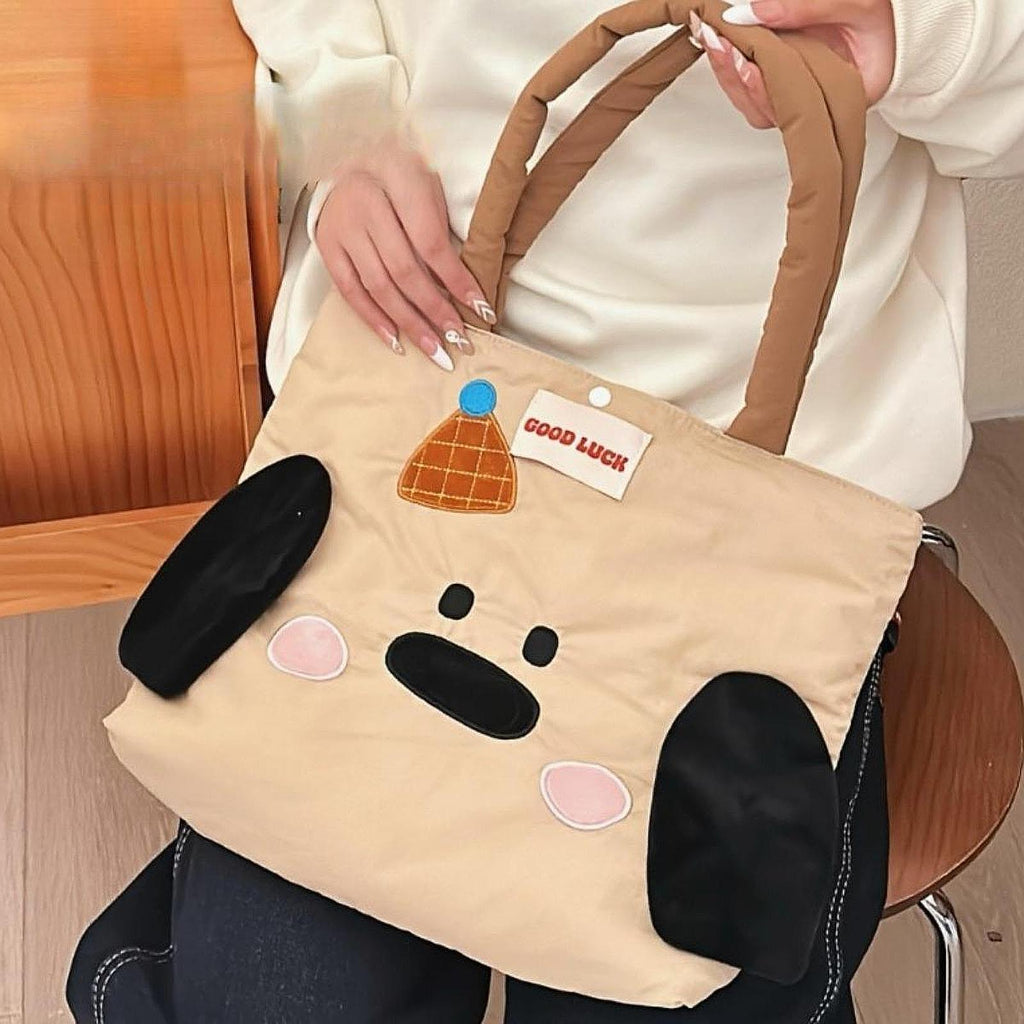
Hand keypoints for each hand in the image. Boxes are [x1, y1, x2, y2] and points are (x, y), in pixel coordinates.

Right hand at [315, 137, 495, 369]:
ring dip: (410, 323)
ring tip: (435, 350)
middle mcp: (366, 203)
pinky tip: (396, 341)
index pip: (431, 243)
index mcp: (398, 180)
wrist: (350, 161)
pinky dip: (374, 319)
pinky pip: (350, 291)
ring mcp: (342, 226)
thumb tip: (462, 291)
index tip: (480, 309)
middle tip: (459, 340)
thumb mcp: (429, 186)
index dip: (456, 280)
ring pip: (379, 286)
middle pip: (405, 270)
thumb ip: (442, 230)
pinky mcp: (327, 245)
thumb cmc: (400, 178)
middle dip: (435, 310)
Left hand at [689, 0, 895, 128]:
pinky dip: (733, 61)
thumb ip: (806, 8)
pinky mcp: (786, 82)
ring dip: (727, 68)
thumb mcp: (856, 3)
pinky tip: (719, 38)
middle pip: (764, 107)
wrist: (899, 18)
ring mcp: (799, 95)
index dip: (763, 85)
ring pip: (753, 98)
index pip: (794, 104)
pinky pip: (752, 82)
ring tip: (710, 34)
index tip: (742, 57)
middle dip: (734, 73)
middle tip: (713, 38)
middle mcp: (818, 105)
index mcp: (845, 97)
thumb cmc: (889, 16)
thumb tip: (752, 11)